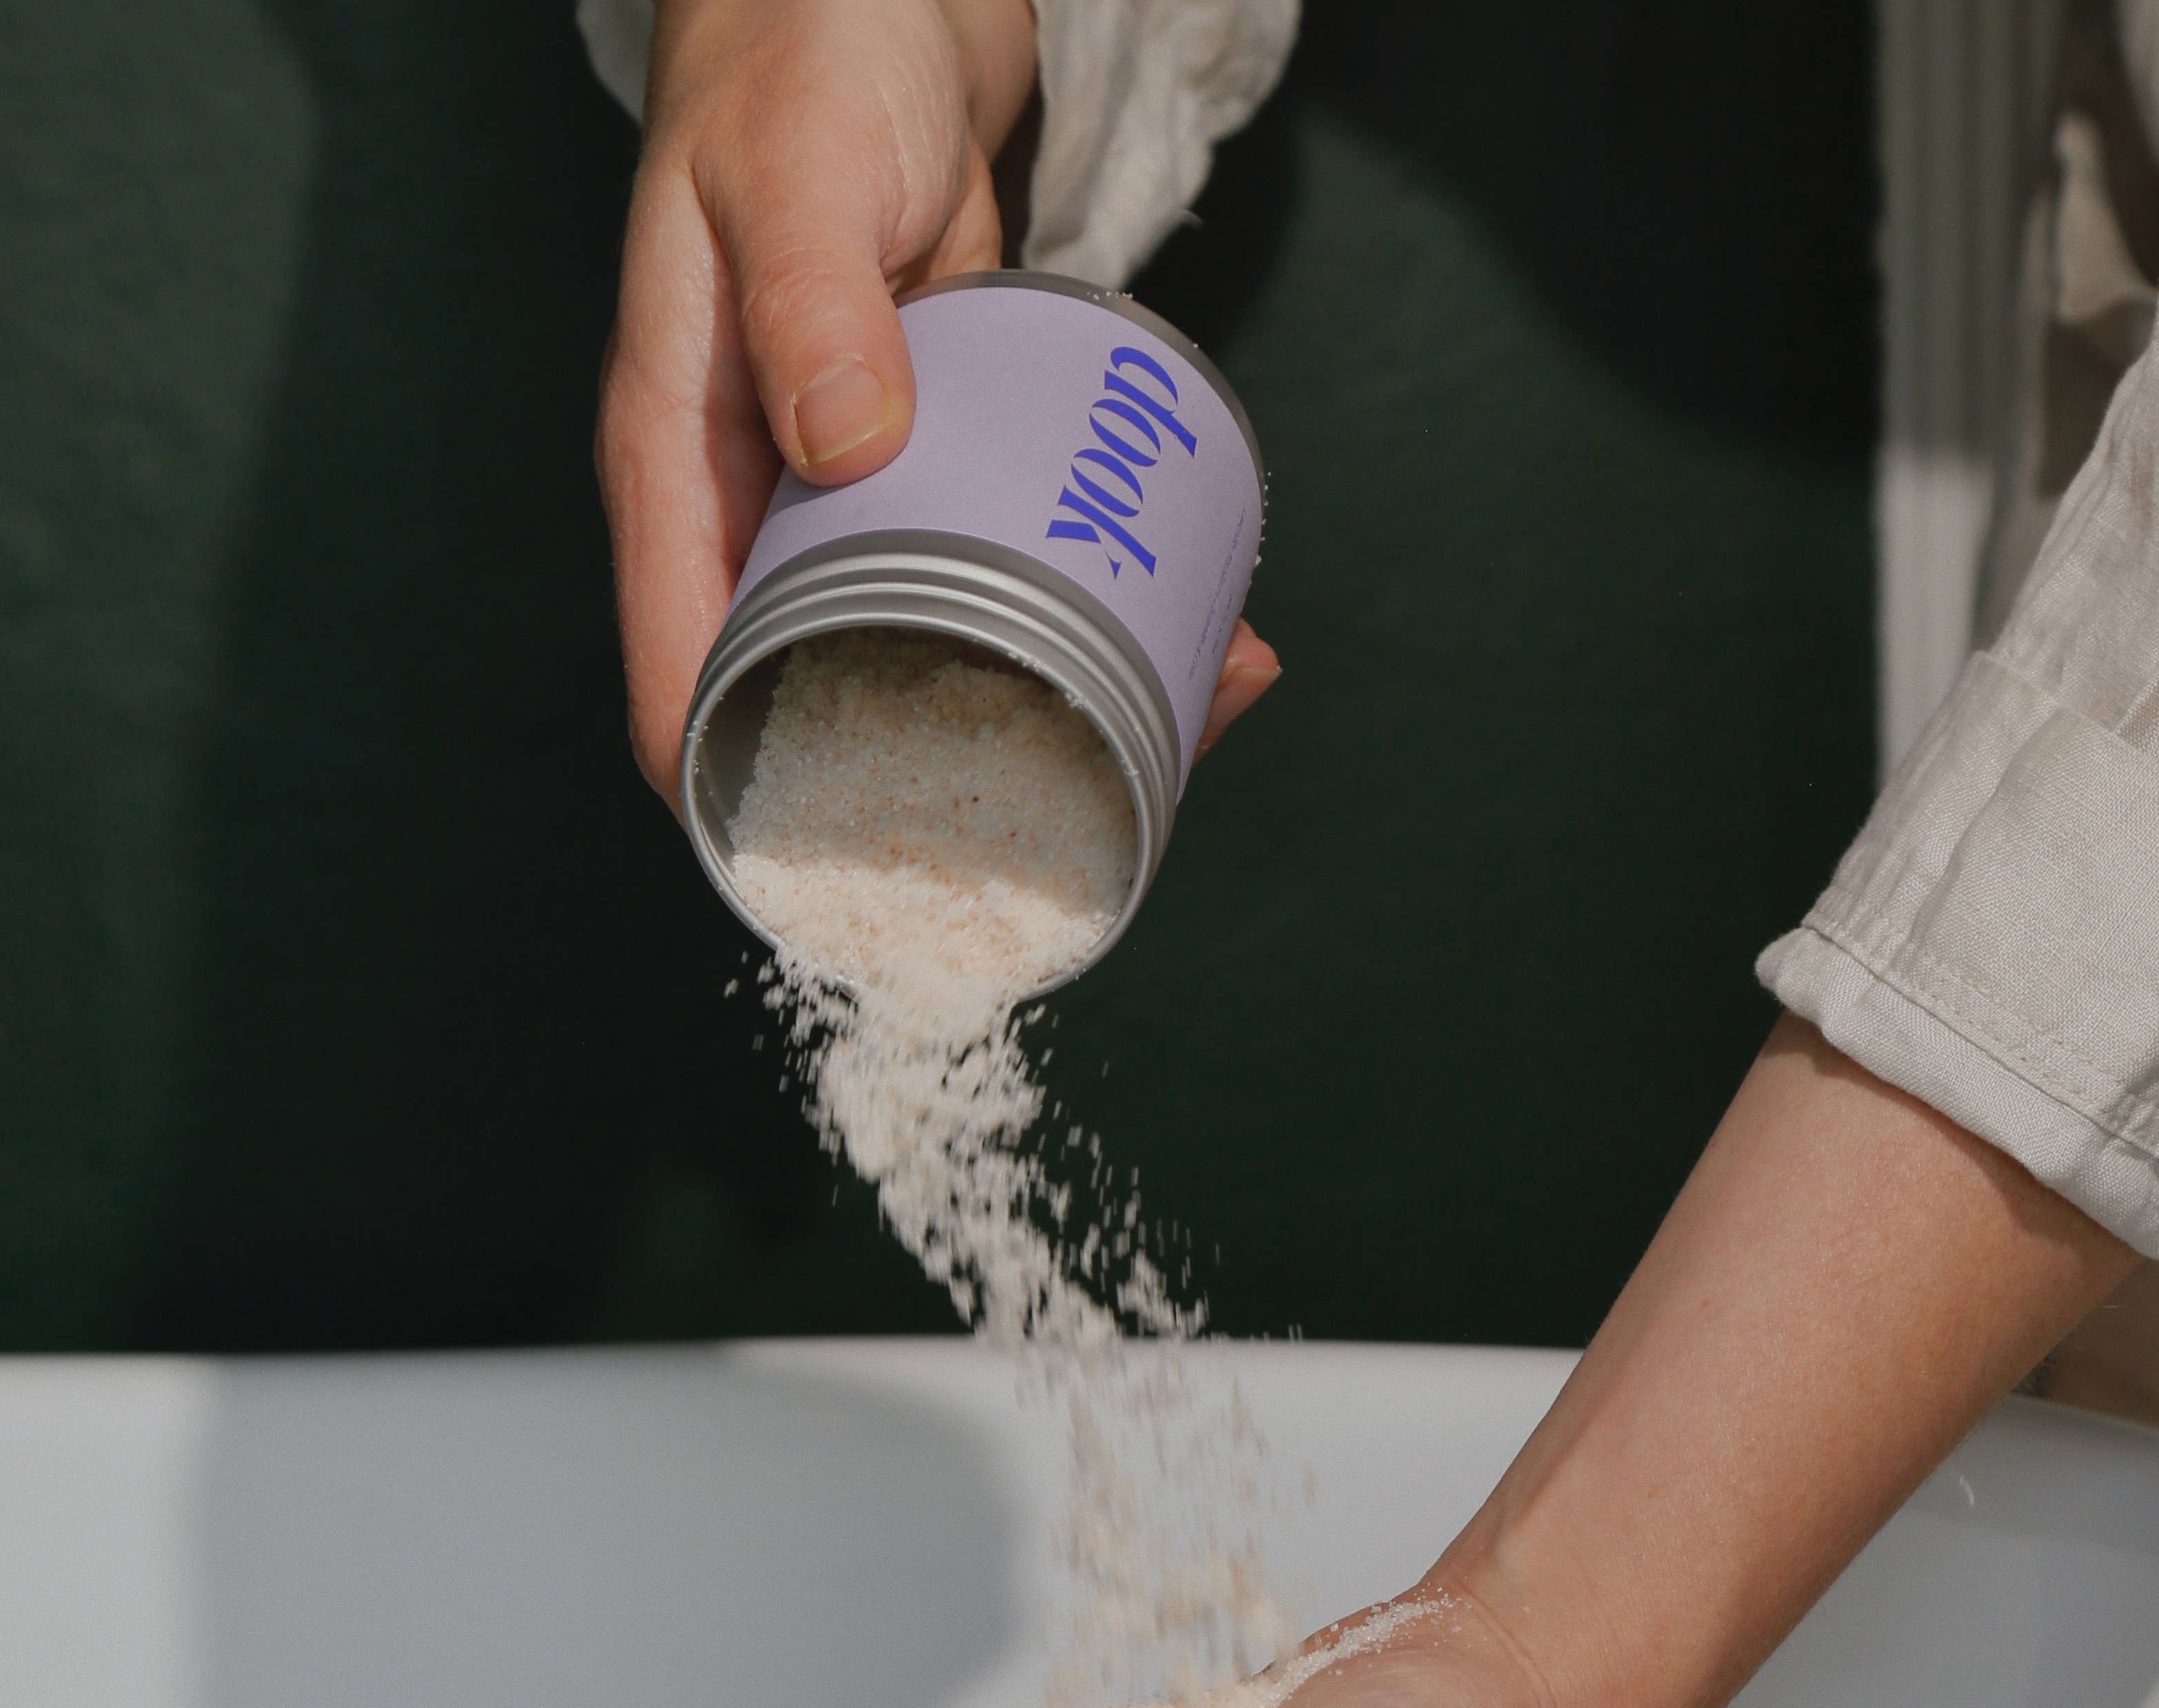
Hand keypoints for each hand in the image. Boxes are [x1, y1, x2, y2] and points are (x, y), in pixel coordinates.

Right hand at [598, 0, 1280, 809]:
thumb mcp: (793, 177)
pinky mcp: (944, 476)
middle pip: (823, 704)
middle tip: (1081, 810)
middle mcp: (765, 516)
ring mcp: (858, 506)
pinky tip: (1184, 631)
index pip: (680, 687)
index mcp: (685, 476)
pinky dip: (1088, 613)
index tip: (849, 880)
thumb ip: (810, 304)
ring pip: (933, 654)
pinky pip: (1005, 575)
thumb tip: (849, 449)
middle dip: (942, 781)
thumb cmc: (798, 67)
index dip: (745, 802)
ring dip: (1054, 708)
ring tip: (1182, 723)